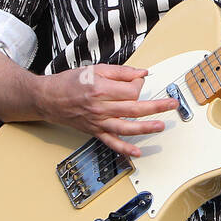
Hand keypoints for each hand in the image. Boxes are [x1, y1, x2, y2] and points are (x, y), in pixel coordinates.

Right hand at [39, 64, 178, 157]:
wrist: (48, 98)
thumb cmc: (69, 82)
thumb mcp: (95, 69)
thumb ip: (120, 71)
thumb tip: (142, 73)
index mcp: (100, 88)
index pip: (130, 90)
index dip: (140, 85)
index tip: (139, 81)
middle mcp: (99, 107)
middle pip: (133, 108)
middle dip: (156, 106)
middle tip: (171, 104)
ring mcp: (97, 121)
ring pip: (126, 127)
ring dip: (146, 128)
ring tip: (161, 126)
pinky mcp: (94, 131)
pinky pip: (111, 142)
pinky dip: (124, 149)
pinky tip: (137, 152)